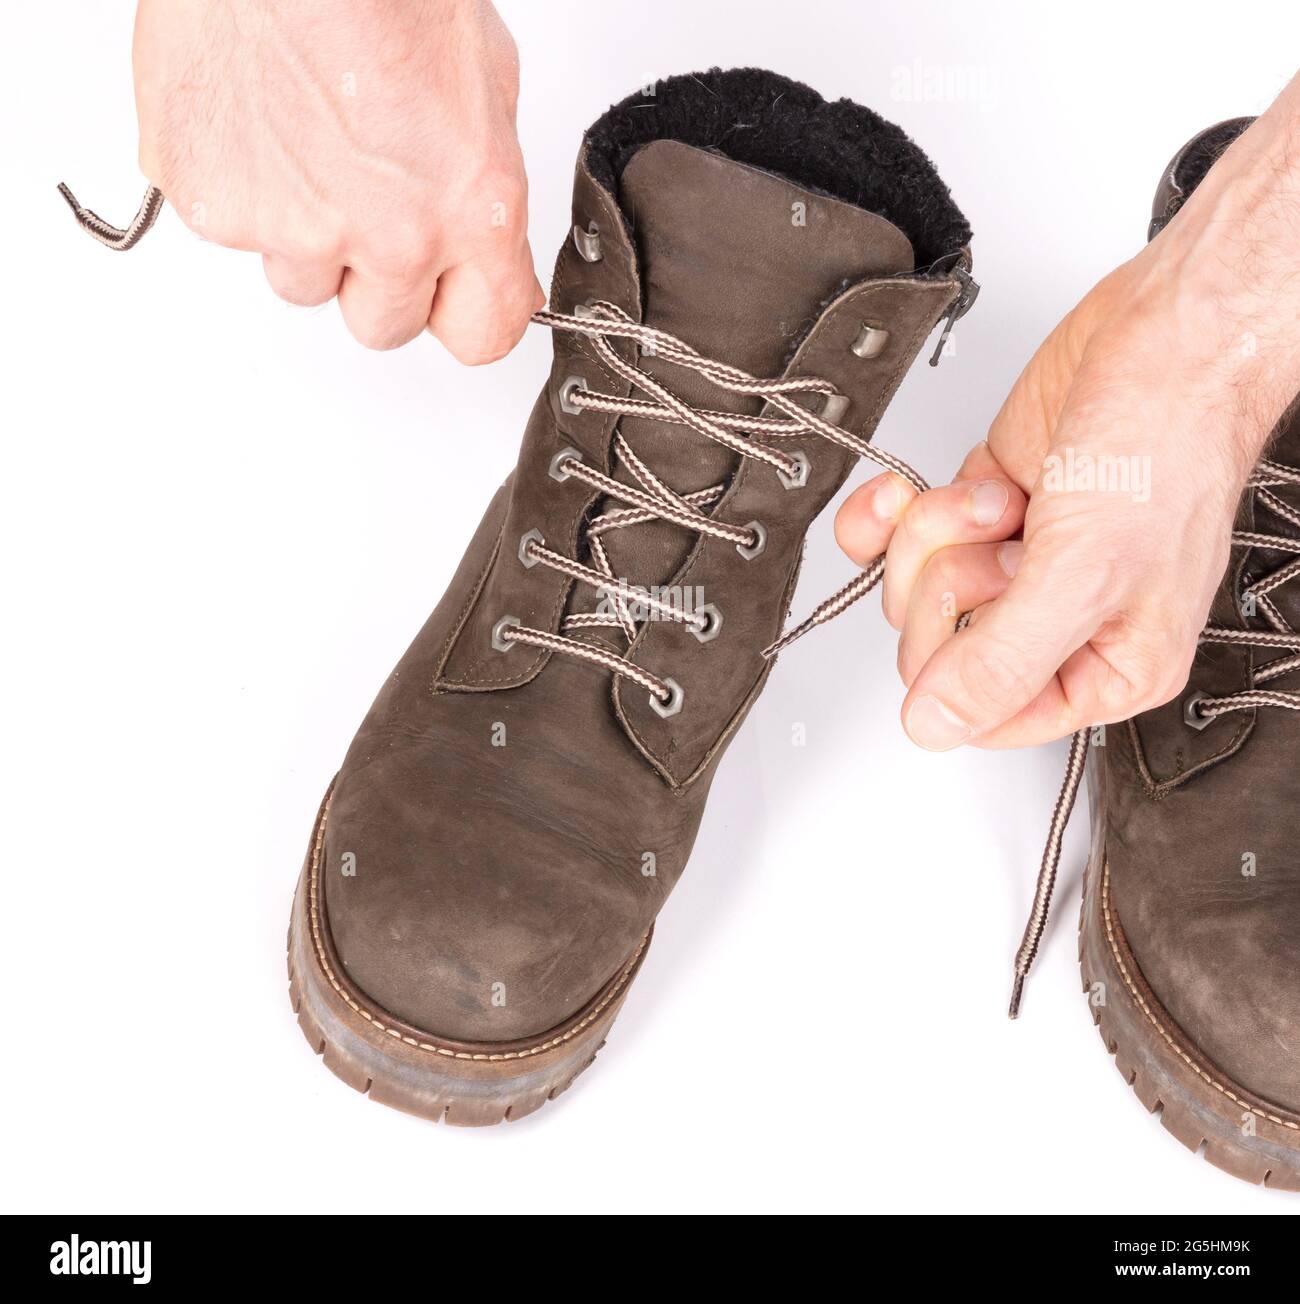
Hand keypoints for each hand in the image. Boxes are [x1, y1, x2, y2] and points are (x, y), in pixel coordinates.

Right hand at [133, 0, 541, 357]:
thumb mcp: (483, 83)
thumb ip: (480, 186)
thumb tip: (478, 232)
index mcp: (473, 214)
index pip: (485, 336)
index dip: (468, 314)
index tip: (457, 296)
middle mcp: (391, 239)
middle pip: (385, 325)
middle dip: (377, 277)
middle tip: (367, 200)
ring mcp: (296, 230)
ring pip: (302, 283)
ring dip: (307, 234)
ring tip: (307, 141)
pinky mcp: (215, 208)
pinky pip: (233, 231)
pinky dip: (240, 186)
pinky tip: (257, 119)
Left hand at [835, 87, 1299, 749]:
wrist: (1166, 335)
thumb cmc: (1164, 444)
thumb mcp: (1085, 573)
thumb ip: (1002, 662)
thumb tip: (935, 727)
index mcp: (1105, 666)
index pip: (988, 717)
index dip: (961, 667)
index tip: (985, 607)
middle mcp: (1055, 623)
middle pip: (936, 650)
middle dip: (952, 582)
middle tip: (1008, 538)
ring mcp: (1010, 564)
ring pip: (911, 591)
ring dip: (936, 533)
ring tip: (1000, 498)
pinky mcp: (974, 514)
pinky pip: (891, 544)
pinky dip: (891, 516)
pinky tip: (913, 492)